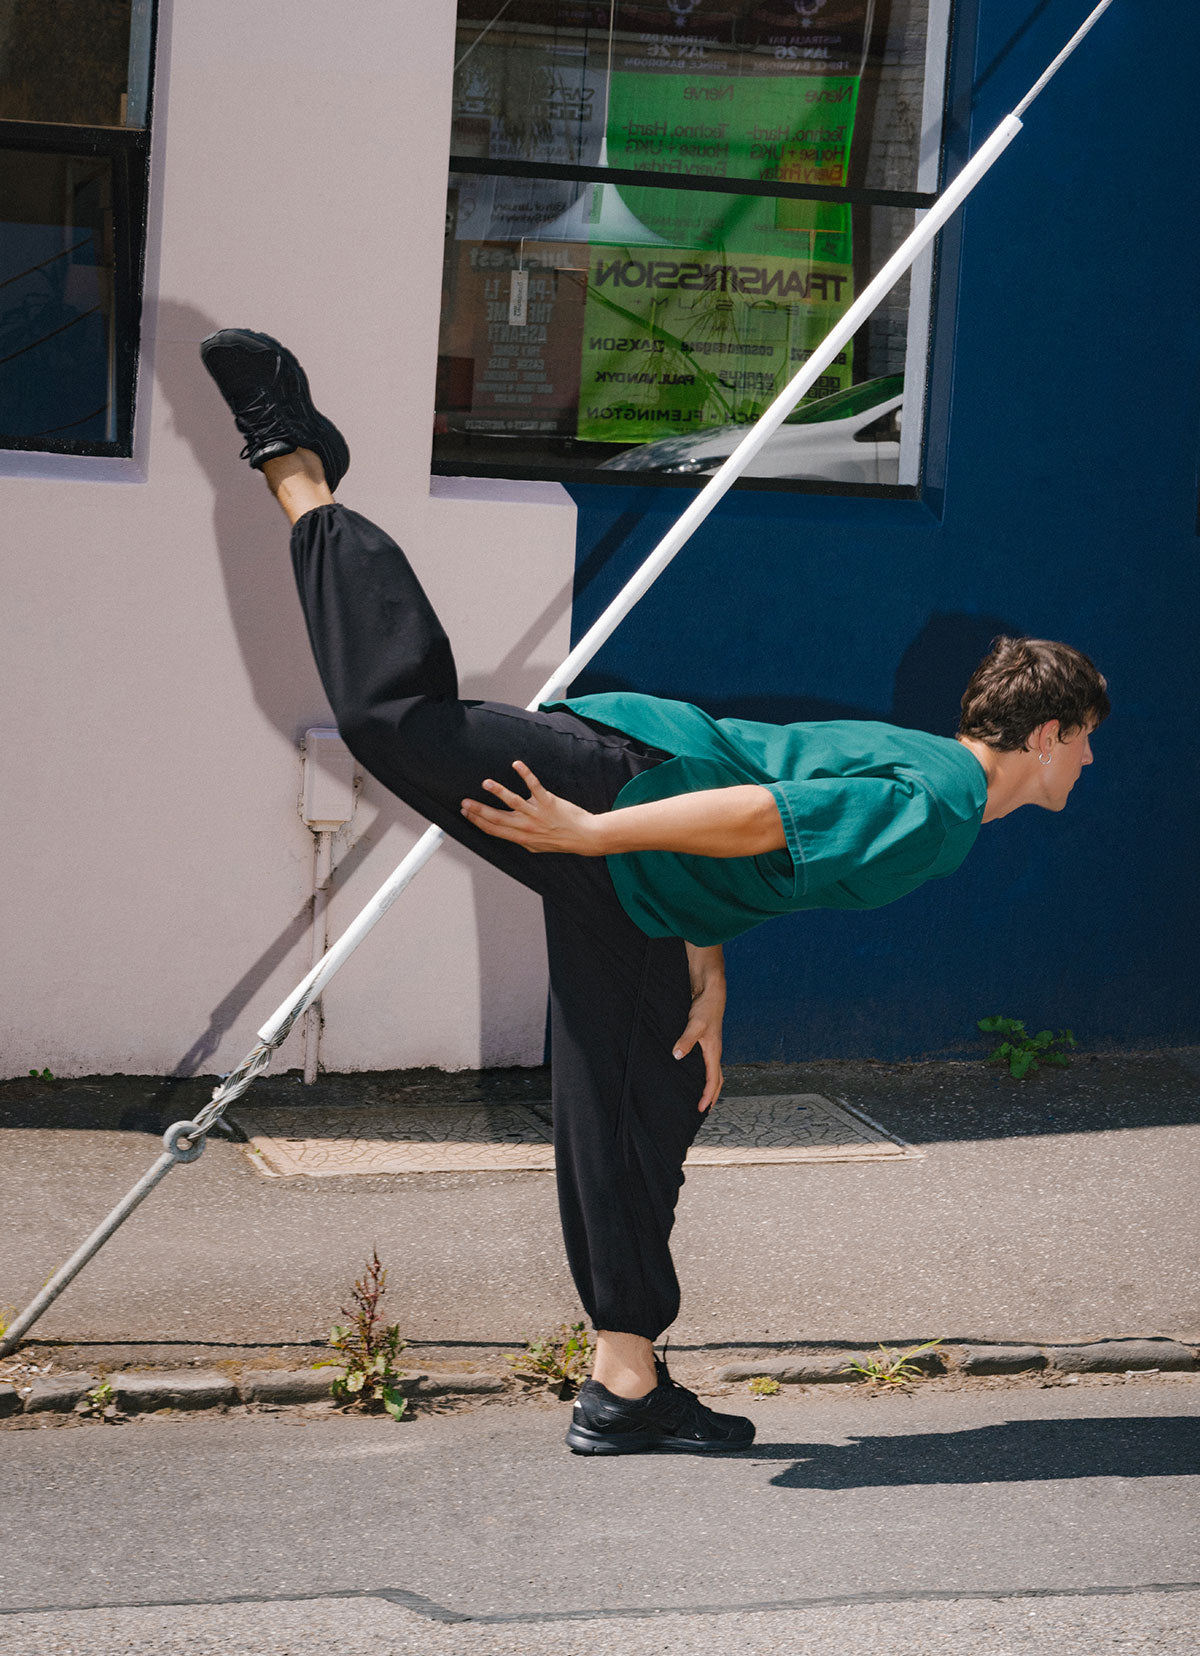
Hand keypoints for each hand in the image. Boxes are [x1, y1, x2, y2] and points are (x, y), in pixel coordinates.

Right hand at [460, 761, 600, 854]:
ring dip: (498, 791)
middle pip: (497, 817)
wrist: (583, 837)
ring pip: (513, 802)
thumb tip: (507, 834)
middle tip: (464, 801)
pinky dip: (525, 774)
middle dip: (478, 810)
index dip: (477, 821)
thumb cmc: (559, 840)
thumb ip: (520, 840)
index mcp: (520, 837)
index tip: (465, 812)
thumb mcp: (536, 846)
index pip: (493, 829)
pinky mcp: (548, 801)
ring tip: (486, 783)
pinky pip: (534, 786)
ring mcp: (537, 813)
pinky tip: (516, 764)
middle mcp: (526, 826)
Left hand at [674, 979, 724, 1112]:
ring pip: (713, 1072)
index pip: (713, 1080)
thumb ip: (686, 1040)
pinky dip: (705, 1074)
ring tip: (703, 1097)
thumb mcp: (695, 1024)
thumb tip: (677, 1056)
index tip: (702, 1109)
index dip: (707, 1095)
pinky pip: (707, 1063)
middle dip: (712, 1096)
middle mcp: (714, 1052)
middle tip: (704, 1110)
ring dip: (710, 1086)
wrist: (710, 991)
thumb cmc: (706, 1007)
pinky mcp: (705, 1040)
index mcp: (714, 1052)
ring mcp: (711, 1047)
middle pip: (716, 1080)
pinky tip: (694, 1073)